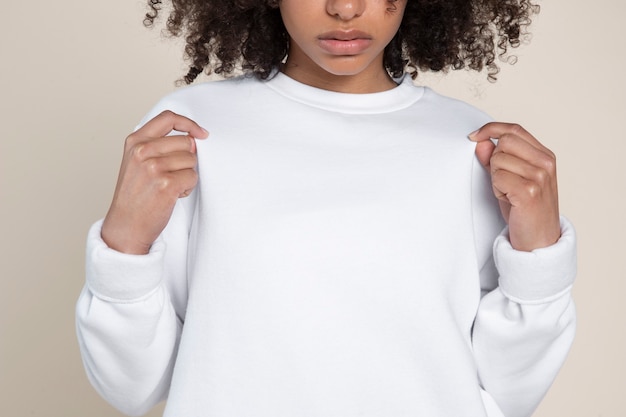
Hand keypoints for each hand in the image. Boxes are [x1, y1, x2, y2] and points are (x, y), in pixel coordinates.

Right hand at [101, 111, 208, 253]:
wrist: (126, 225)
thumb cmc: (135, 194)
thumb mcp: (137, 161)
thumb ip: (158, 144)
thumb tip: (193, 138)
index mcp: (135, 141)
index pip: (168, 118)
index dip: (189, 124)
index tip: (200, 134)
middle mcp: (143, 151)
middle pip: (186, 142)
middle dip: (187, 159)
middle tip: (172, 174)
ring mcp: (154, 167)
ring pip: (192, 160)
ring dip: (187, 175)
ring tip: (169, 186)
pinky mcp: (166, 184)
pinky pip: (193, 177)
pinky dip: (187, 188)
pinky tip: (173, 195)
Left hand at [470, 122, 559, 251]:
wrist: (538, 241)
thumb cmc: (524, 211)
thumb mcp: (509, 180)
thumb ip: (495, 159)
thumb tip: (480, 141)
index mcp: (544, 156)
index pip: (514, 129)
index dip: (491, 129)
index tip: (473, 136)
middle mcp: (546, 163)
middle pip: (504, 141)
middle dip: (494, 160)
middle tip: (501, 181)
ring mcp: (540, 176)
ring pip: (498, 159)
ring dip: (495, 177)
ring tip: (507, 193)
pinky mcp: (530, 191)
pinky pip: (498, 177)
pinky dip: (497, 188)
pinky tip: (508, 200)